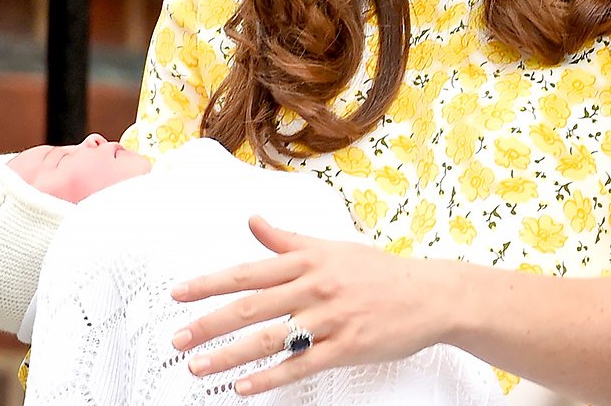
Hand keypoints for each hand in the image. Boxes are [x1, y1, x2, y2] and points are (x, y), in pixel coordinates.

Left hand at [170, 215, 451, 395]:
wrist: (431, 295)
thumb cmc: (381, 272)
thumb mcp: (334, 248)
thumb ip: (289, 241)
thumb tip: (254, 223)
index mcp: (311, 261)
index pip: (250, 271)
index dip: (211, 283)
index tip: (179, 294)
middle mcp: (317, 287)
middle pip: (253, 306)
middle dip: (210, 324)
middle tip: (178, 339)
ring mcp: (332, 318)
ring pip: (272, 338)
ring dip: (230, 355)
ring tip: (198, 367)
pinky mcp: (347, 346)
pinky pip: (302, 364)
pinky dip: (270, 377)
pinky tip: (244, 387)